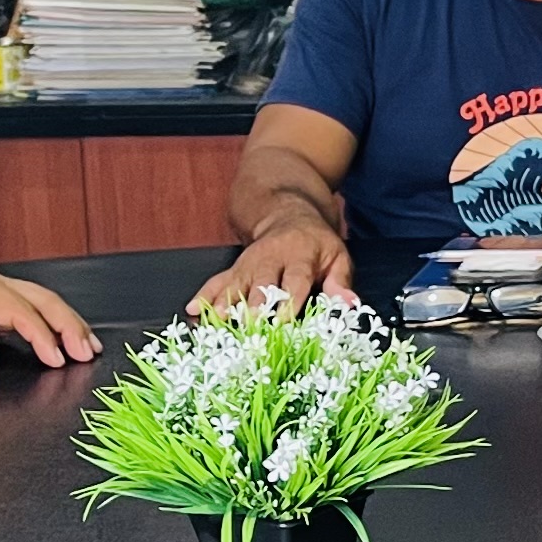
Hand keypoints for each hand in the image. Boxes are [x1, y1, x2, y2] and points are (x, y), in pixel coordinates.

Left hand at [0, 265, 98, 371]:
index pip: (22, 312)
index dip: (42, 336)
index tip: (56, 359)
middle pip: (44, 301)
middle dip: (69, 326)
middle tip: (87, 352)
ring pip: (44, 301)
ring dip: (68, 322)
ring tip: (88, 345)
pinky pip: (34, 306)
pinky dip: (54, 321)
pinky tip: (64, 336)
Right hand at [192, 215, 352, 312]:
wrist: (288, 214)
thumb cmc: (316, 244)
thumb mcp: (337, 256)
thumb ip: (341, 282)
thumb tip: (349, 305)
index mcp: (300, 255)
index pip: (294, 280)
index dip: (288, 300)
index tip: (281, 321)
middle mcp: (271, 258)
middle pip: (260, 283)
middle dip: (252, 305)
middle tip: (247, 326)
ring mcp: (249, 263)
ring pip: (235, 283)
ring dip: (225, 303)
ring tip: (216, 321)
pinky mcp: (235, 268)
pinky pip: (218, 281)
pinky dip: (204, 296)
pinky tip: (192, 310)